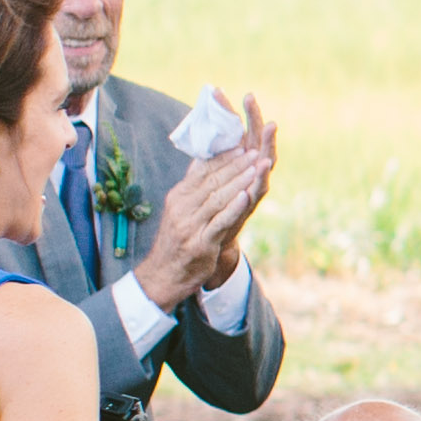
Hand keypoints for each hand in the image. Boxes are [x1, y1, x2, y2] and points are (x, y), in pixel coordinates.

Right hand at [129, 99, 274, 304]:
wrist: (163, 275)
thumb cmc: (177, 239)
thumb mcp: (181, 209)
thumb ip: (194, 186)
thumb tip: (203, 158)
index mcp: (179, 196)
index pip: (203, 171)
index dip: (224, 158)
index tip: (242, 145)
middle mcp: (182, 207)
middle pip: (213, 181)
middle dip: (236, 165)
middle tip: (256, 152)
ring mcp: (190, 225)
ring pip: (218, 198)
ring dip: (239, 181)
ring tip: (257, 167)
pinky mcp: (200, 242)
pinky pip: (219, 221)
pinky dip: (233, 208)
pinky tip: (246, 195)